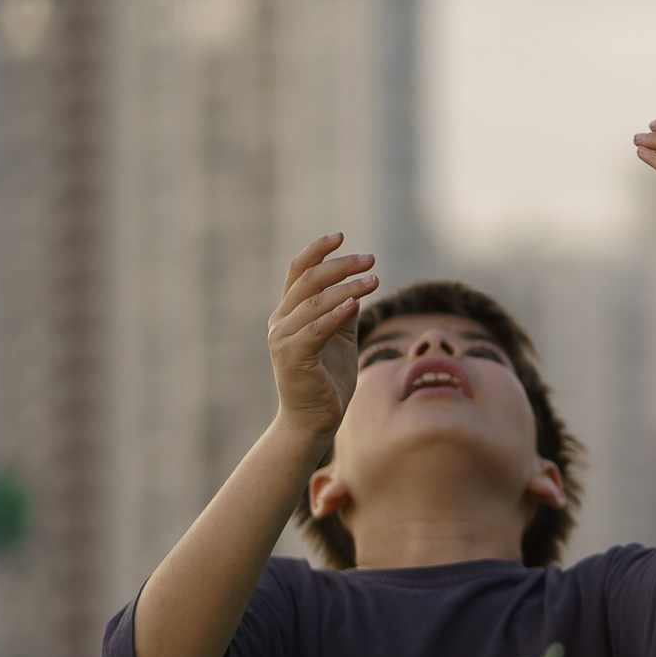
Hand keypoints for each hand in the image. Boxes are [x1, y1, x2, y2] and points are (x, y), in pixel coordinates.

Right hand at [268, 233, 378, 442]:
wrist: (313, 420)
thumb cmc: (327, 379)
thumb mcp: (340, 337)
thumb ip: (344, 310)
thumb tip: (360, 285)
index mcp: (289, 313)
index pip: (299, 272)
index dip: (317, 250)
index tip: (340, 235)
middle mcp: (280, 321)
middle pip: (308, 280)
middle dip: (341, 266)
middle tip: (371, 259)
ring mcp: (282, 339)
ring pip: (314, 302)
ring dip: (347, 288)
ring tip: (374, 279)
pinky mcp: (292, 358)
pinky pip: (315, 330)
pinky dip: (335, 314)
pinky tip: (356, 303)